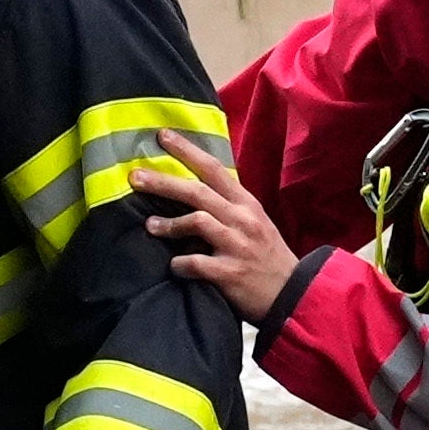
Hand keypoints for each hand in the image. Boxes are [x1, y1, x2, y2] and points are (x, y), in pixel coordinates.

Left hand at [133, 131, 301, 310]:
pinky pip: (196, 263)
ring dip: (169, 224)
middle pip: (198, 192)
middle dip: (163, 182)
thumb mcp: (254, 222)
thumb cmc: (267, 256)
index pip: (214, 169)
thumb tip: (192, 191)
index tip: (163, 136)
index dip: (187, 151)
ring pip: (197, 222)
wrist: (292, 293)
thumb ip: (228, 205)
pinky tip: (174, 266)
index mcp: (246, 203)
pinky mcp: (230, 272)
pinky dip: (180, 264)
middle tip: (136, 178)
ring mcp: (237, 245)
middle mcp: (242, 219)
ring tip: (151, 226)